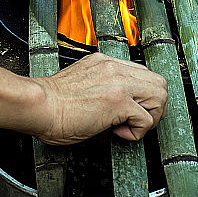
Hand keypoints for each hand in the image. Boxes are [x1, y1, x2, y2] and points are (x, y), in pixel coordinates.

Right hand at [29, 53, 167, 145]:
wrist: (37, 105)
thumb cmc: (50, 103)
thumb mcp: (81, 87)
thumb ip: (101, 91)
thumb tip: (115, 116)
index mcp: (105, 63)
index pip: (142, 74)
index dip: (142, 96)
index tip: (129, 112)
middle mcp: (115, 68)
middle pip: (159, 82)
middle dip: (154, 107)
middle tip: (136, 122)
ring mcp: (118, 83)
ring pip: (160, 96)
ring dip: (150, 117)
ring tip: (129, 127)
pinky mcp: (118, 101)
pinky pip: (146, 118)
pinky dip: (137, 132)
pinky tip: (118, 133)